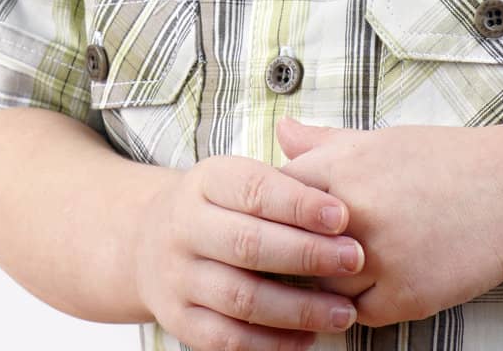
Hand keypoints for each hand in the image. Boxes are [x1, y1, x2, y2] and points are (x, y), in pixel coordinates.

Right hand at [133, 153, 368, 350]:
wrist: (148, 242)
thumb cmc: (217, 207)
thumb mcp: (236, 176)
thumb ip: (284, 175)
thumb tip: (334, 170)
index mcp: (205, 182)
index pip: (253, 189)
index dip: (299, 204)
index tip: (342, 216)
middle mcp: (185, 228)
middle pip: (248, 244)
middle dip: (306, 254)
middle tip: (353, 260)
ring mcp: (179, 277)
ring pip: (242, 297)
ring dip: (299, 308)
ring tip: (345, 311)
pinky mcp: (180, 321)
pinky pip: (228, 339)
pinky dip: (271, 343)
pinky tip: (308, 338)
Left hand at [274, 116, 502, 328]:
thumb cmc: (443, 160)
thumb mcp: (379, 140)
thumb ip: (324, 143)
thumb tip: (281, 131)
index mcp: (343, 165)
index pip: (274, 196)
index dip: (270, 212)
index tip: (270, 221)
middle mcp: (355, 209)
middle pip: (290, 248)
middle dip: (288, 254)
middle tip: (289, 257)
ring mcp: (379, 256)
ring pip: (320, 287)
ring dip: (323, 284)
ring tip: (336, 271)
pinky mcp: (405, 296)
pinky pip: (357, 314)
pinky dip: (358, 304)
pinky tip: (371, 285)